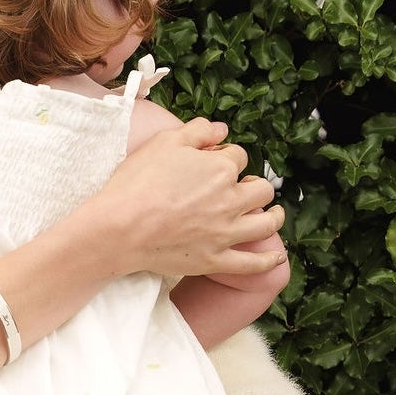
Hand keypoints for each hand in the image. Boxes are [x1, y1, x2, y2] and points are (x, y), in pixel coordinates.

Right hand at [90, 119, 283, 279]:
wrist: (119, 227)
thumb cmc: (137, 182)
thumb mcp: (164, 142)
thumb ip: (198, 130)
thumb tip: (223, 130)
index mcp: (220, 169)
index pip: (238, 157)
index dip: (228, 157)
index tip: (216, 163)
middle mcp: (230, 200)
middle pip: (261, 189)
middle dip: (255, 184)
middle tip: (243, 187)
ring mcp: (225, 233)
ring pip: (266, 224)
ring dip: (274, 216)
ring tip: (273, 214)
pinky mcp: (216, 260)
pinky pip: (252, 264)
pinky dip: (268, 262)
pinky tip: (276, 259)